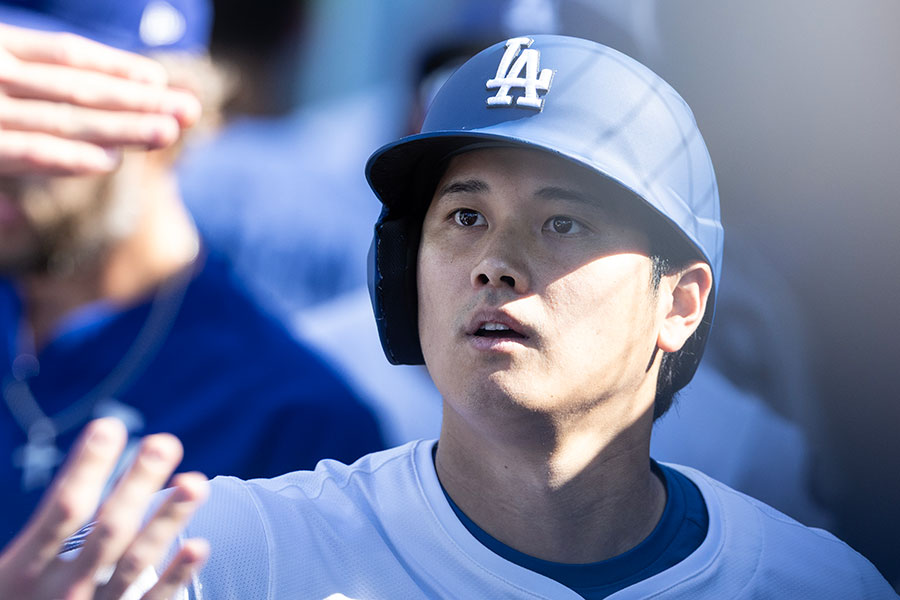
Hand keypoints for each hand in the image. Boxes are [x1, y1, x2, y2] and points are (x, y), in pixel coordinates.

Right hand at [0, 23, 201, 175]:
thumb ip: (23, 65)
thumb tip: (98, 84)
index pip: (68, 55)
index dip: (117, 67)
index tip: (159, 79)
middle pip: (80, 88)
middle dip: (138, 100)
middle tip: (188, 109)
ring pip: (65, 119)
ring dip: (121, 129)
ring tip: (168, 132)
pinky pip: (29, 152)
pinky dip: (70, 157)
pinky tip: (112, 161)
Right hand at [0, 418, 209, 599]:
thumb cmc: (27, 594)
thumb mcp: (25, 560)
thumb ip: (62, 514)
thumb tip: (104, 442)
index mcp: (27, 566)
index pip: (62, 509)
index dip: (86, 468)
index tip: (109, 426)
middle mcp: (62, 589)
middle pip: (108, 530)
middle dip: (137, 485)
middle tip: (164, 443)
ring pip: (135, 563)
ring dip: (167, 520)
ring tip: (195, 482)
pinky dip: (176, 576)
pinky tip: (198, 546)